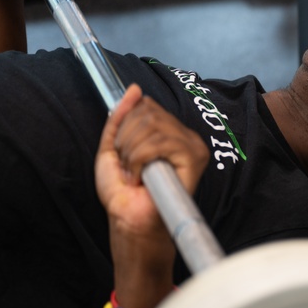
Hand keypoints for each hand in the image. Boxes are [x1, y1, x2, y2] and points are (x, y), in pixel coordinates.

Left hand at [95, 85, 208, 267]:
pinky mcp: (195, 158)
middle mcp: (185, 135)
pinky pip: (160, 142)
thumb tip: (135, 89)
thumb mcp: (113, 146)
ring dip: (131, 153)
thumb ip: (122, 116)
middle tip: (127, 166)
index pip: (147, 106)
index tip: (123, 153)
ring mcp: (193, 146)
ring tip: (134, 173)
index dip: (126, 126)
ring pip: (152, 126)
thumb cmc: (123, 191)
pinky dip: (139, 160)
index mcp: (170, 131)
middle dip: (126, 140)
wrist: (128, 219)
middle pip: (148, 112)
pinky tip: (141, 177)